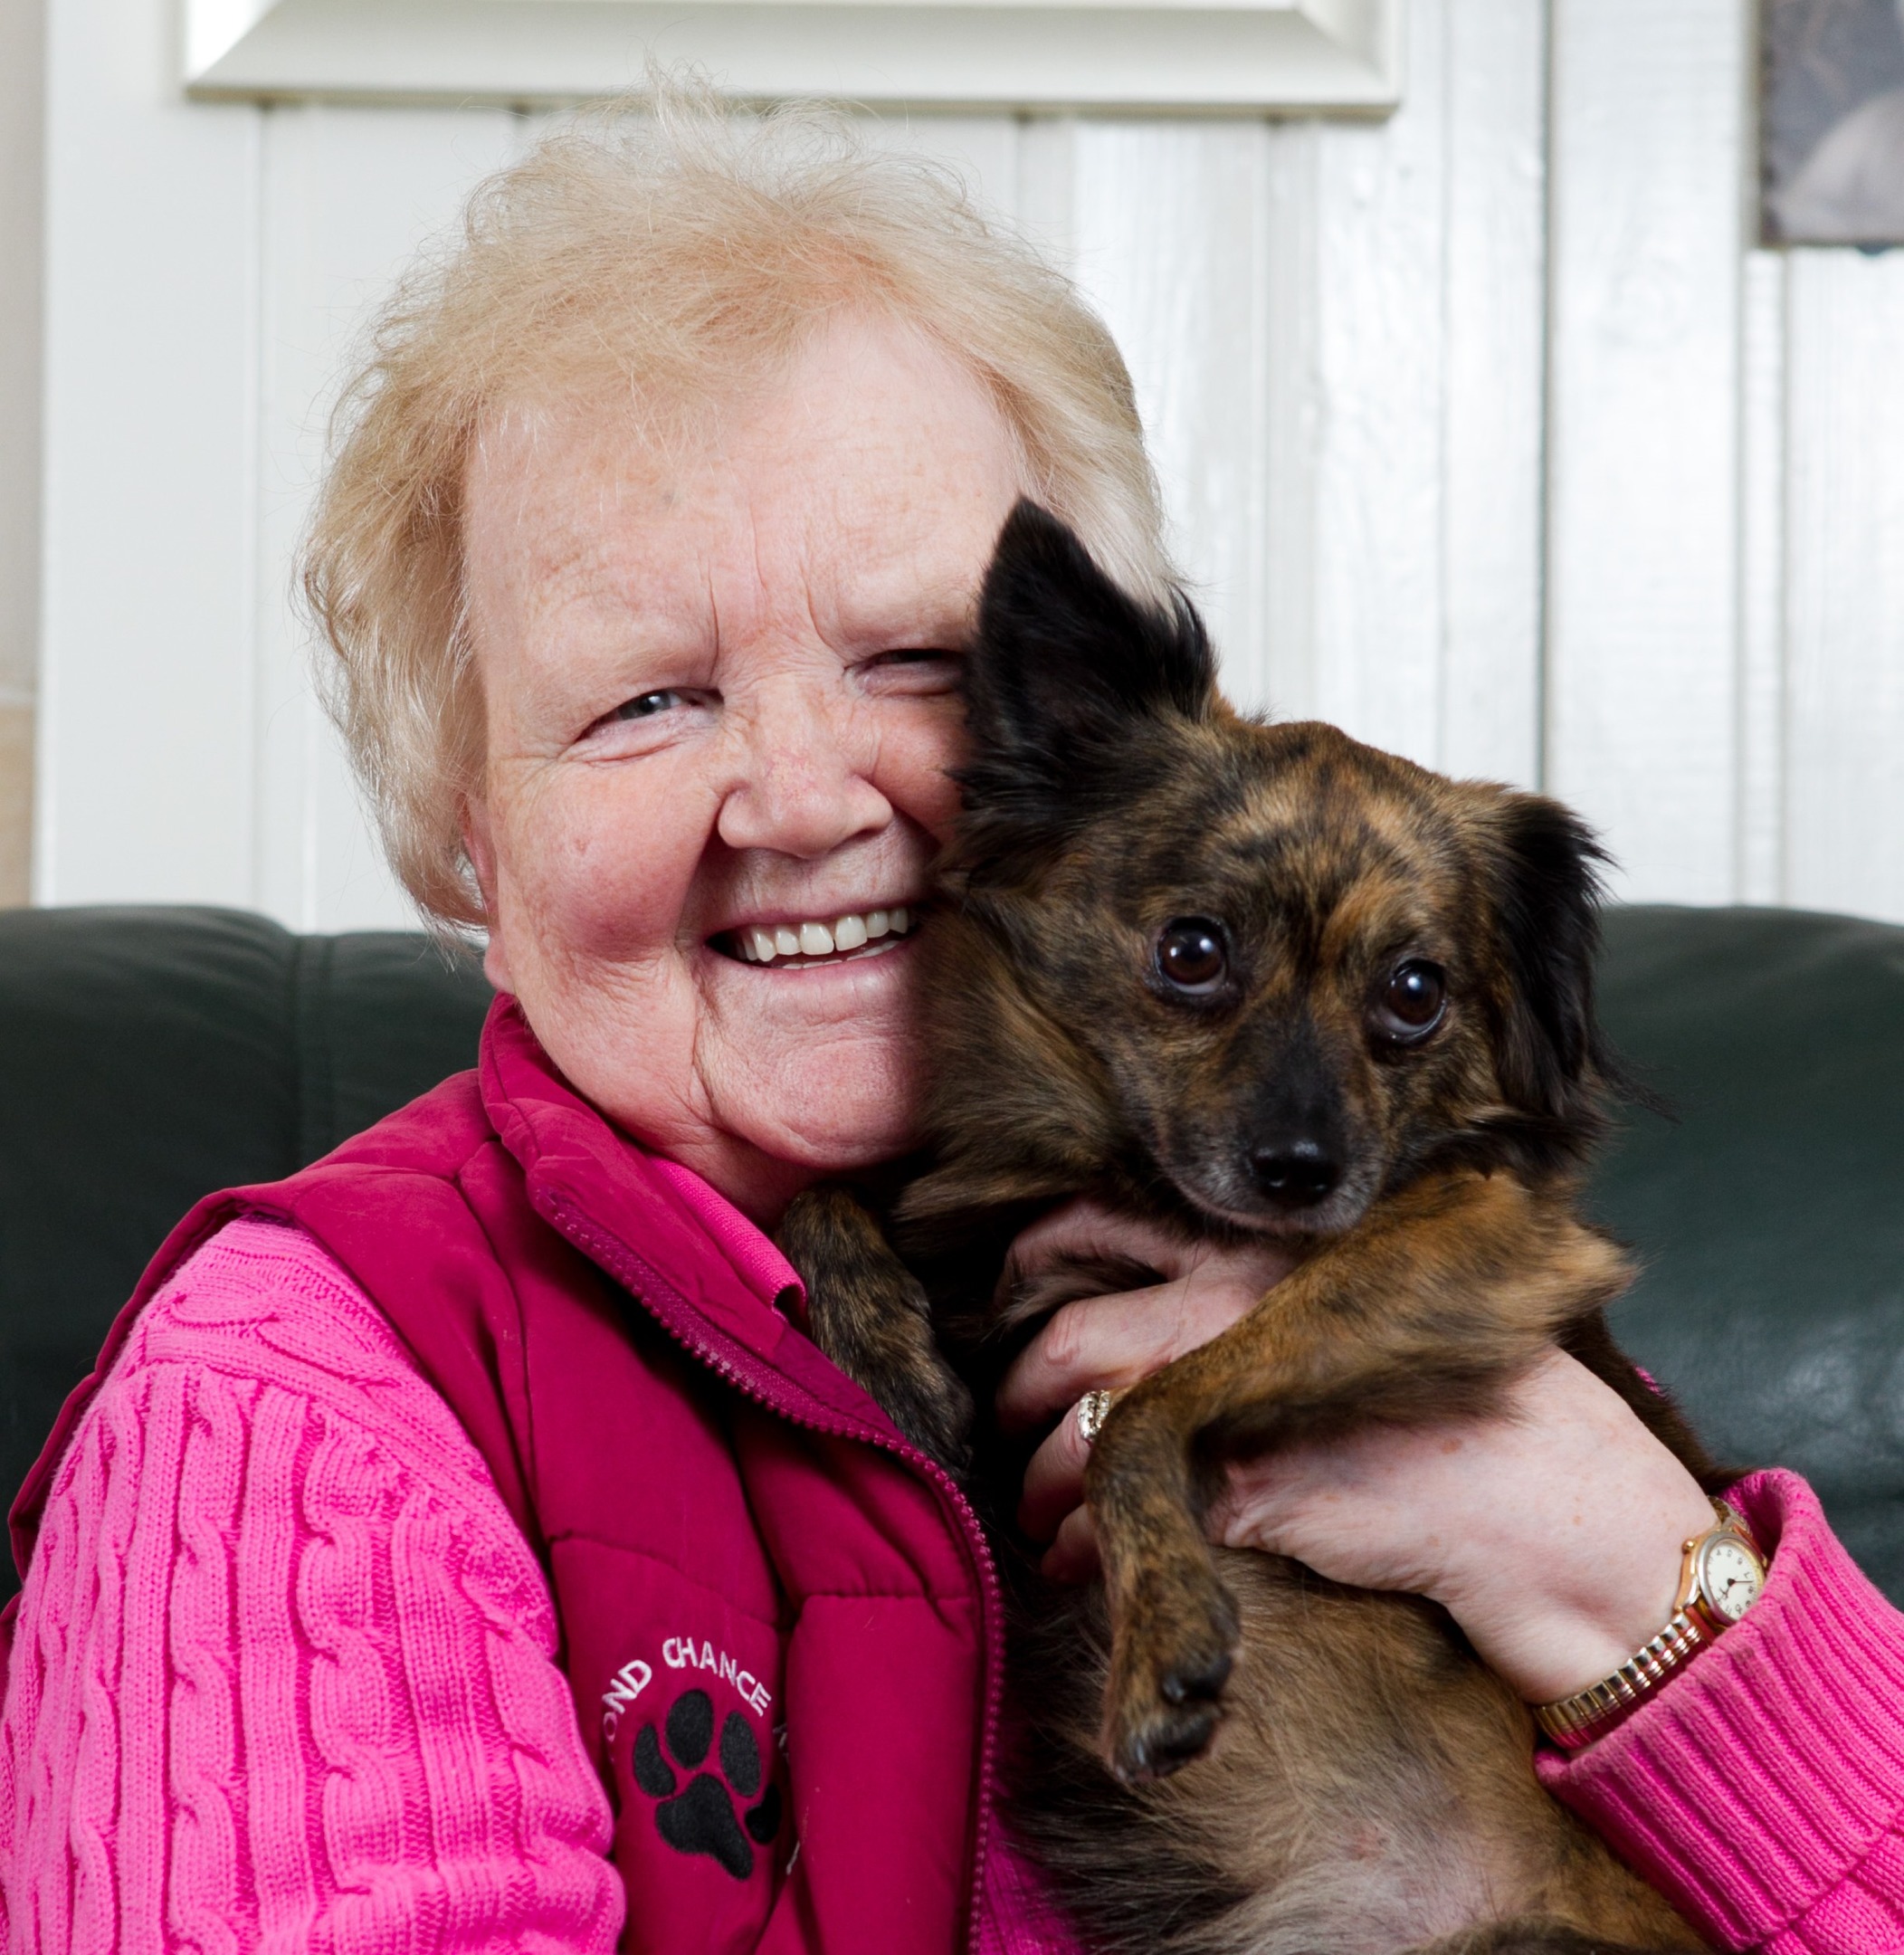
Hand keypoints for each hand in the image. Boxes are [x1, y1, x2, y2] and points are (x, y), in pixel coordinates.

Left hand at [997, 1202, 1715, 1706]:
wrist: (1554, 1495)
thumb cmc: (1465, 1402)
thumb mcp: (1353, 1312)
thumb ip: (1252, 1300)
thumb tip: (1137, 1320)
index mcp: (1262, 1250)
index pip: (1103, 1224)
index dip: (1033, 1263)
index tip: (1005, 1298)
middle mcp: (1237, 1307)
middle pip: (1067, 1337)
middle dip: (1016, 1391)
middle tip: (1006, 1424)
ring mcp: (1241, 1396)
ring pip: (1080, 1434)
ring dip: (1039, 1480)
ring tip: (1038, 1513)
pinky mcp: (1249, 1488)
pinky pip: (1124, 1518)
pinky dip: (1084, 1547)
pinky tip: (1078, 1564)